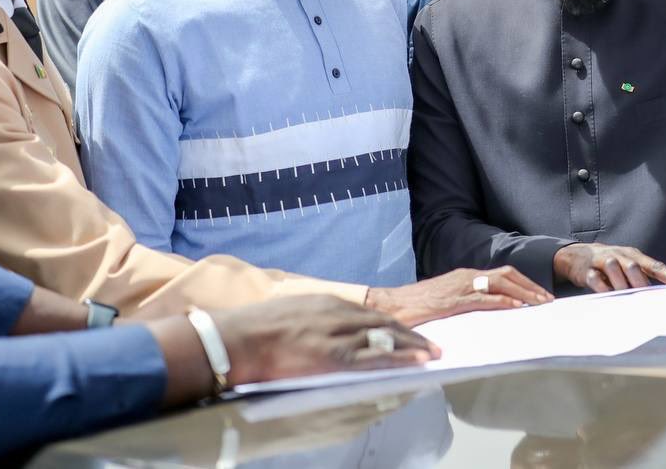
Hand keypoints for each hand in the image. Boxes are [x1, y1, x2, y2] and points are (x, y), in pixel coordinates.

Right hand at [149, 294, 437, 404]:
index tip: (408, 332)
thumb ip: (312, 320)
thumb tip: (322, 333)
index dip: (391, 325)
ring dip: (412, 346)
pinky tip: (416, 362)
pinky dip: (398, 359)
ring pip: (384, 338)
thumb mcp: (289, 313)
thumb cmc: (253, 331)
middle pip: (383, 323)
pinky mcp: (332, 355)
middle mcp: (336, 313)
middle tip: (431, 344)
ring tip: (432, 354)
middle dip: (410, 334)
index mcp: (325, 303)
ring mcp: (335, 334)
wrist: (233, 338)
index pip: (368, 314)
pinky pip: (373, 358)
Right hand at [365, 267, 553, 325]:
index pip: (502, 274)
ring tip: (539, 303)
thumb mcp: (446, 301)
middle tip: (547, 299)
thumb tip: (485, 310)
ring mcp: (460, 286)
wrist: (390, 304)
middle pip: (507, 275)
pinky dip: (502, 301)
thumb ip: (465, 302)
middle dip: (530, 286)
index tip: (539, 295)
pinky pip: (483, 298)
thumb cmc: (417, 306)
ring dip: (523, 292)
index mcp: (465, 276)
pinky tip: (516, 307)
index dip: (524, 283)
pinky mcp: (453, 300)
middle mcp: (466, 276)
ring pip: (500, 283)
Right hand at [553, 242, 665, 291]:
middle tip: (650, 299)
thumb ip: (644, 276)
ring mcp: (602, 261)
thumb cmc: (610, 262)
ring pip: (614, 268)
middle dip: (642, 283)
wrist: (577, 255)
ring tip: (628, 298)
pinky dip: (602, 288)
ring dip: (621, 284)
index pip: (653, 264)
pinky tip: (608, 296)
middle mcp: (619, 255)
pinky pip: (595, 279)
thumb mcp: (628, 264)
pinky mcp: (587, 270)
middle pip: (633, 266)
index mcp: (633, 255)